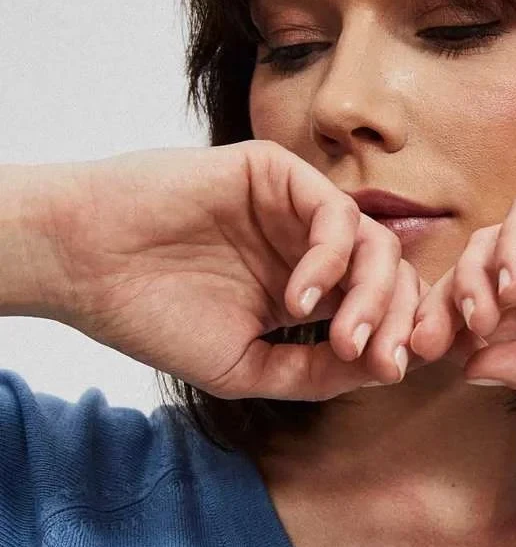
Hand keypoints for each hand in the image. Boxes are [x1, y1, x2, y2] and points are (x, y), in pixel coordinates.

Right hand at [34, 140, 425, 397]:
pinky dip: (331, 259)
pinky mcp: (275, 174)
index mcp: (308, 292)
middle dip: (398, 320)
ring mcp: (294, 210)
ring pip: (375, 242)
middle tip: (381, 359)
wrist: (85, 267)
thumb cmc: (154, 318)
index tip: (391, 371)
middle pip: (391, 275)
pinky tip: (298, 298)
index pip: (381, 308)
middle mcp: (308, 247)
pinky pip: (333, 211)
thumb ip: (316, 373)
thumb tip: (390, 369)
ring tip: (342, 338)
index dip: (399, 337)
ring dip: (373, 296)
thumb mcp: (247, 368)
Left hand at [407, 168, 515, 415]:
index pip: (492, 326)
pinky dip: (515, 240)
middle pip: (482, 283)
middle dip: (445, 310)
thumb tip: (469, 368)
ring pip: (500, 243)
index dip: (452, 342)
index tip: (420, 367)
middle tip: (423, 341)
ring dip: (477, 279)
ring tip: (483, 316)